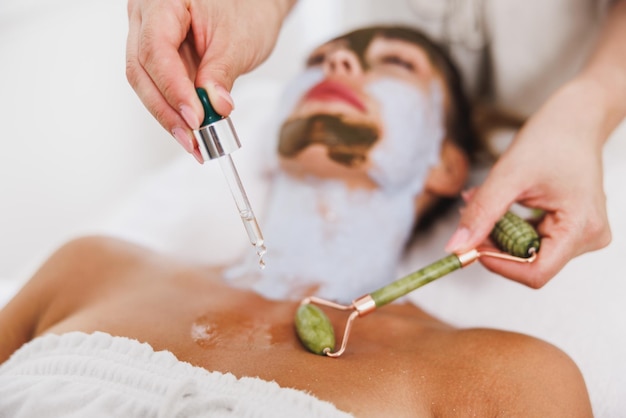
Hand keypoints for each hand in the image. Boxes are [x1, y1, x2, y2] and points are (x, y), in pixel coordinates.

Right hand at [126, 0, 293, 160]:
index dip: (173, 89)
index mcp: (163, 1)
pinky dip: (175, 110)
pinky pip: (158, 86)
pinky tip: (191, 132)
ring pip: (146, 83)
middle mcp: (146, 16)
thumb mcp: (239, 41)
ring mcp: (147, 36)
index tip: (195, 119)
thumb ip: (221, 74)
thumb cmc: (248, 8)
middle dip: (167, 111)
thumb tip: (214, 108)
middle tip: (192, 140)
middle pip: (142, 70)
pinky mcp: (158, 57)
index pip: (156, 50)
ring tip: (194, 144)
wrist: (254, 5)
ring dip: (169, 117)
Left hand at [445, 78, 613, 287]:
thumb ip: (482, 213)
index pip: (536, 273)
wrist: (574, 119)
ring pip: (526, 252)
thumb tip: (457, 247)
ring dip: (498, 232)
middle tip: (471, 214)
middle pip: (529, 264)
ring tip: (483, 201)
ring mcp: (581, 234)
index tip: (471, 245)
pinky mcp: (570, 228)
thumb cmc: (551, 139)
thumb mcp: (508, 176)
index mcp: (581, 228)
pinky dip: (508, 225)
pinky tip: (498, 204)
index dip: (498, 264)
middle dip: (495, 242)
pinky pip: (531, 239)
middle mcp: (588, 238)